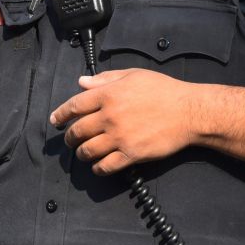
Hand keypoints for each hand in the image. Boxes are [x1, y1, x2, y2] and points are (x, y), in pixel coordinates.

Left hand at [50, 69, 199, 175]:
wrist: (189, 112)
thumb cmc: (164, 90)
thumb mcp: (134, 75)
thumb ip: (106, 78)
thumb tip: (82, 82)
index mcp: (109, 94)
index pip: (74, 106)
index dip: (60, 115)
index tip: (55, 121)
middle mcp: (110, 116)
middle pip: (77, 131)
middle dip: (69, 138)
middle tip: (70, 140)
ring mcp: (120, 137)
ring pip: (88, 151)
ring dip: (82, 154)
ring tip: (84, 153)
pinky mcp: (131, 154)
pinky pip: (105, 166)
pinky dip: (98, 168)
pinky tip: (99, 165)